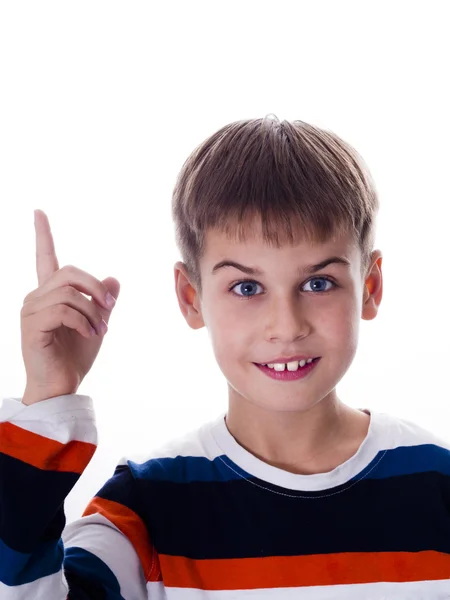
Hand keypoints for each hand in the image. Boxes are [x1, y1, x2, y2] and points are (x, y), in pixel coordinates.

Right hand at [20, 210, 119, 404]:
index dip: (42, 235)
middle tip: (110, 309)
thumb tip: (113, 278)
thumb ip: (103, 301)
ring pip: (68, 293)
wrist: (62, 385)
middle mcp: (36, 297)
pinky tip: (89, 334)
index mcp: (50, 294)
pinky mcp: (31, 326)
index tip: (38, 212)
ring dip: (92, 311)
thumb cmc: (75, 356)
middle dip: (95, 288)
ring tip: (101, 329)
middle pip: (68, 272)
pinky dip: (84, 321)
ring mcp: (30, 311)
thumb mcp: (97, 323)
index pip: (44, 258)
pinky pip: (63, 311)